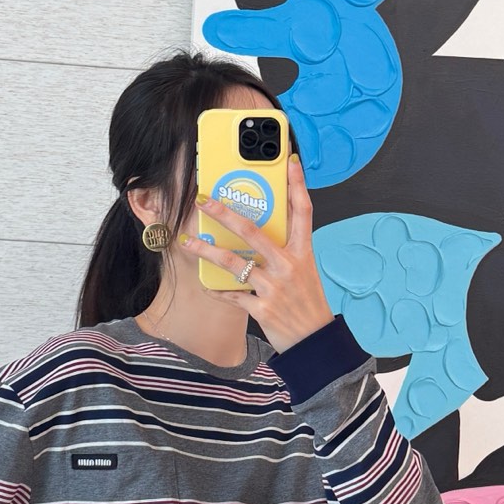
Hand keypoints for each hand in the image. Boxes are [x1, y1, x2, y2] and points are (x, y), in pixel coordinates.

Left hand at [180, 152, 334, 353]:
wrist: (315, 342)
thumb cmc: (307, 303)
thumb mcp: (304, 271)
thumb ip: (285, 251)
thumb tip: (258, 232)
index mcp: (302, 253)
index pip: (303, 211)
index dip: (297, 185)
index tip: (290, 162)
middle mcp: (288, 266)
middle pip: (253, 232)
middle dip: (224, 213)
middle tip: (204, 200)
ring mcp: (274, 288)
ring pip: (234, 264)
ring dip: (206, 252)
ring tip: (187, 242)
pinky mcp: (262, 309)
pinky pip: (232, 296)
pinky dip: (217, 290)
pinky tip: (206, 285)